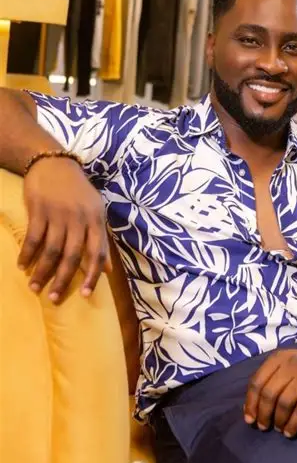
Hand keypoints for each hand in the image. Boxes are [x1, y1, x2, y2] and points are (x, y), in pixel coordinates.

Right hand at [18, 158, 111, 301]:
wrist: (54, 164)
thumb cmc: (78, 192)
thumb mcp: (95, 212)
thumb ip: (101, 240)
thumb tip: (108, 270)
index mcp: (96, 220)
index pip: (98, 252)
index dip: (92, 275)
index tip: (85, 295)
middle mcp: (79, 218)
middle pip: (72, 255)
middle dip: (63, 279)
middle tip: (54, 299)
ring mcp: (58, 214)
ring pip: (51, 250)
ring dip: (42, 272)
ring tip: (34, 288)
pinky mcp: (39, 209)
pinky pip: (33, 237)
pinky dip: (27, 254)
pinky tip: (22, 266)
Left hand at [243, 348, 296, 438]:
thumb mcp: (285, 365)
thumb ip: (269, 379)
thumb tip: (250, 407)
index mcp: (278, 358)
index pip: (257, 381)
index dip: (251, 402)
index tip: (249, 419)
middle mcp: (290, 363)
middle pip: (269, 393)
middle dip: (263, 413)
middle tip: (263, 427)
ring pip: (285, 402)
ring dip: (278, 420)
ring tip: (278, 429)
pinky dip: (293, 424)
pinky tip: (290, 432)